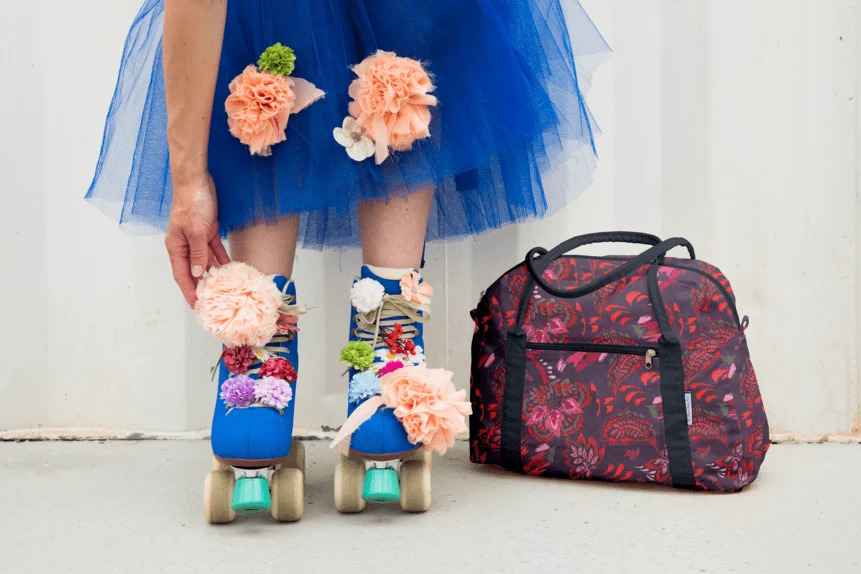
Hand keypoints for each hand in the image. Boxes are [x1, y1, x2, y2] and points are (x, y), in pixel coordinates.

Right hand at [165, 172, 230, 307]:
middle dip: (202, 287)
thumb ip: (198, 254)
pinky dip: (222, 260)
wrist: (196, 180)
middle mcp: (185, 246)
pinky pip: (215, 251)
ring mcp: (196, 239)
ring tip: (225, 290)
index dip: (189, 291)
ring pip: (206, 263)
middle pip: (194, 272)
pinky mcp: (207, 231)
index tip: (197, 306)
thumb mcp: (196, 231)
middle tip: (214, 302)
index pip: (182, 275)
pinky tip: (232, 270)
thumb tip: (198, 274)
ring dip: (214, 275)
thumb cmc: (191, 203)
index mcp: (176, 247)